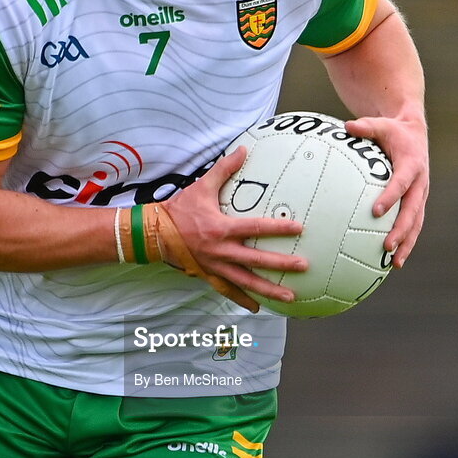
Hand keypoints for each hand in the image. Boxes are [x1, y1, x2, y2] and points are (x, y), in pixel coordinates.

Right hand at [163, 146, 306, 310]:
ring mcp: (215, 266)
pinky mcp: (209, 275)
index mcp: (221, 228)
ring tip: (290, 296)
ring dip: (269, 289)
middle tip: (303, 266)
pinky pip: (228, 290)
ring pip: (246, 281)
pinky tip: (257, 308)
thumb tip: (243, 149)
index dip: (278, 228)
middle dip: (281, 264)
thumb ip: (224, 169)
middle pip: (256, 260)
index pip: (255, 228)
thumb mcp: (202, 186)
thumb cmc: (180, 209)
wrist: (155, 233)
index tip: (298, 228)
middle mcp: (221, 250)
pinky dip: (242, 300)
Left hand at [344, 113, 428, 267]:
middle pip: (413, 211)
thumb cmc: (392, 130)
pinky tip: (393, 259)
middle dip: (401, 230)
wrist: (414, 133)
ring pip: (416, 223)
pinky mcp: (417, 202)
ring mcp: (420, 195)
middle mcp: (420, 183)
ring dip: (407, 243)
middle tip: (386, 246)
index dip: (390, 197)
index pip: (400, 184)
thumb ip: (365, 127)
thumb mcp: (380, 125)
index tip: (375, 211)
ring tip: (394, 263)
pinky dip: (406, 241)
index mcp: (412, 165)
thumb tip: (346, 126)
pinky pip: (413, 224)